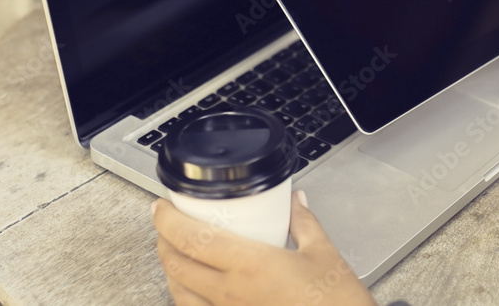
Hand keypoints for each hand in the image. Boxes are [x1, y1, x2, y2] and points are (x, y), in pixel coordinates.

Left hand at [153, 191, 376, 305]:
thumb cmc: (336, 303)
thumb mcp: (323, 253)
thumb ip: (303, 222)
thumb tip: (295, 202)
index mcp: (250, 265)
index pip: (191, 238)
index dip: (167, 219)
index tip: (162, 206)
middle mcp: (231, 294)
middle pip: (176, 264)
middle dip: (163, 240)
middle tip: (166, 224)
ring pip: (179, 293)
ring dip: (171, 269)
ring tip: (176, 253)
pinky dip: (187, 297)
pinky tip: (195, 289)